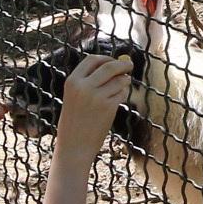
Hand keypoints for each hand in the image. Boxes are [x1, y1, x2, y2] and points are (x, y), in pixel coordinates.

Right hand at [52, 53, 132, 168]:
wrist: (74, 146)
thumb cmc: (75, 121)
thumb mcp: (74, 96)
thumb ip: (89, 80)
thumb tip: (114, 64)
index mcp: (72, 81)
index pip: (92, 59)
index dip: (106, 58)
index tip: (113, 61)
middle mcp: (83, 86)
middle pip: (109, 66)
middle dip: (123, 64)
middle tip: (130, 65)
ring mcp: (96, 96)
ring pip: (119, 80)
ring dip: (124, 82)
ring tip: (119, 91)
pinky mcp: (108, 107)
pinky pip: (122, 93)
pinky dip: (123, 94)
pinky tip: (117, 101)